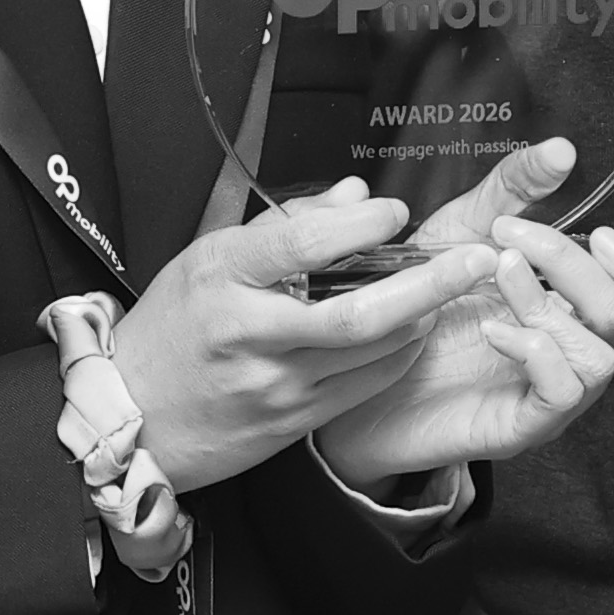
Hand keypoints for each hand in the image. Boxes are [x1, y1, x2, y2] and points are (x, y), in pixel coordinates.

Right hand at [105, 181, 500, 493]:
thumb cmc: (174, 327)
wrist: (134, 415)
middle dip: (429, 282)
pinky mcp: (294, 421)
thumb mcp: (208, 258)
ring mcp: (275, 384)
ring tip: (451, 288)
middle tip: (479, 258)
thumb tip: (355, 193)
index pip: (303, 244)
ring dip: (423, 317)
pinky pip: (367, 385)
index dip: (361, 224)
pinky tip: (415, 331)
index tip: (394, 212)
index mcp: (222, 277)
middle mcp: (250, 333)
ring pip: (373, 351)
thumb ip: (285, 225)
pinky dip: (401, 355)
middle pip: (357, 310)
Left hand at [321, 140, 613, 484]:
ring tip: (497, 276)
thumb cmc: (414, 305)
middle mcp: (569, 353)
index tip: (596, 232)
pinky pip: (561, 394)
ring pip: (600, 359)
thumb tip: (563, 149)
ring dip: (550, 307)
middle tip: (512, 240)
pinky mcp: (519, 428)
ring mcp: (548, 394)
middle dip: (575, 267)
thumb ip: (514, 190)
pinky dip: (535, 352)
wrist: (355, 372)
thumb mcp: (461, 230)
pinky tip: (492, 329)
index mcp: (569, 309)